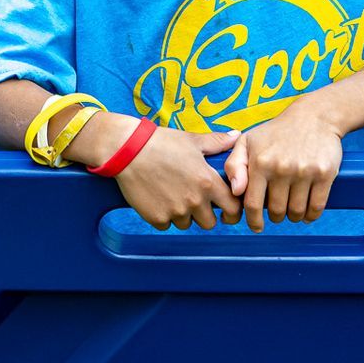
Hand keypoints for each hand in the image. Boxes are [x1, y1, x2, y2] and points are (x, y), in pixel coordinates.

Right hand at [113, 126, 239, 229]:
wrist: (127, 150)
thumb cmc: (161, 143)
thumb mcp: (192, 140)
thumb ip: (217, 142)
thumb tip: (235, 137)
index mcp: (207, 182)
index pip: (233, 208)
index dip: (233, 210)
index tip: (226, 209)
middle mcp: (194, 201)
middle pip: (210, 223)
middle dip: (205, 214)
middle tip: (195, 201)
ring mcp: (175, 211)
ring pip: (186, 224)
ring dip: (183, 215)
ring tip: (172, 194)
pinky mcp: (156, 218)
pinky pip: (166, 225)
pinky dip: (163, 216)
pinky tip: (157, 198)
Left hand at [223, 102, 342, 231]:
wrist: (314, 116)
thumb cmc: (277, 132)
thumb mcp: (248, 141)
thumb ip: (234, 165)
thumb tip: (235, 191)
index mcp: (260, 162)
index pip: (252, 203)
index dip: (253, 220)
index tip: (256, 226)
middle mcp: (281, 168)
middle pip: (276, 211)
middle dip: (275, 217)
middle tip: (276, 212)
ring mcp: (304, 171)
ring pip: (296, 212)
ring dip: (293, 217)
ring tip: (291, 211)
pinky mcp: (325, 174)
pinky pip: (316, 207)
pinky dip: (311, 215)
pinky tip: (306, 213)